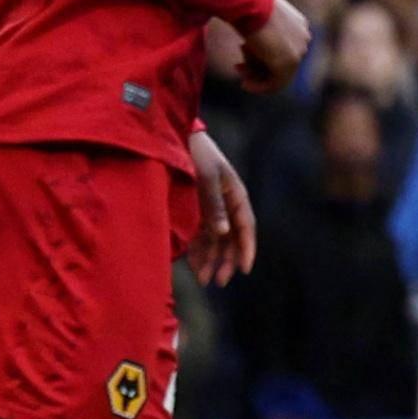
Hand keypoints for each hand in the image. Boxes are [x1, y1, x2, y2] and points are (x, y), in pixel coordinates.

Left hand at [185, 130, 258, 282]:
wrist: (171, 137)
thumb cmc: (195, 155)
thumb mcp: (206, 178)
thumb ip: (215, 206)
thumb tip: (223, 233)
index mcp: (236, 194)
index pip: (246, 226)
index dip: (246, 248)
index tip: (245, 269)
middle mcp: (225, 204)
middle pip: (231, 238)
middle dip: (226, 261)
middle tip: (220, 281)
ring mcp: (210, 208)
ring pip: (215, 241)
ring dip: (211, 260)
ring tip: (204, 280)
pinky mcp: (194, 211)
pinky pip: (200, 236)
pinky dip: (198, 251)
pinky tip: (194, 266)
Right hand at [236, 0, 313, 95]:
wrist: (250, 4)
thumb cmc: (247, 6)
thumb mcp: (257, 18)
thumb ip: (261, 32)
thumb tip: (251, 46)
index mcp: (299, 25)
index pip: (283, 48)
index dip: (261, 54)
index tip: (242, 52)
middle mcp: (303, 38)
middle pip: (280, 62)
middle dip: (257, 66)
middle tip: (238, 67)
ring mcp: (298, 52)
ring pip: (277, 74)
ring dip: (256, 77)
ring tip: (240, 72)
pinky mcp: (288, 63)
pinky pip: (276, 84)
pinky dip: (260, 87)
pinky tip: (245, 85)